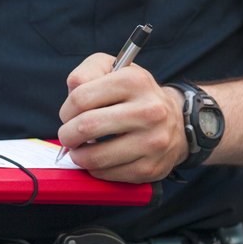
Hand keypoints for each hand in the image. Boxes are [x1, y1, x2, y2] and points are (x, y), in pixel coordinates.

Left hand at [57, 54, 188, 182]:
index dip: (66, 110)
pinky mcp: (150, 167)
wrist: (176, 121)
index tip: (68, 115)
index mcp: (135, 82)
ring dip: (79, 156)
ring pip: (94, 157)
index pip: (81, 98)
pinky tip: (101, 159)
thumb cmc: (135, 95)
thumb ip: (87, 72)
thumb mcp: (114, 69)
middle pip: (86, 127)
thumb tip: (73, 91)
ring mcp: (152, 142)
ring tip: (81, 149)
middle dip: (67, 135)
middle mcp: (149, 111)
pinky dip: (96, 169)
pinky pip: (107, 174)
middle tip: (69, 136)